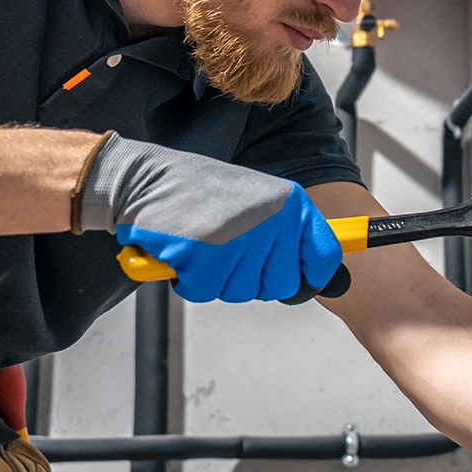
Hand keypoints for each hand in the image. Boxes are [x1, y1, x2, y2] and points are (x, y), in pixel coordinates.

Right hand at [80, 135, 341, 302]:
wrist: (145, 179)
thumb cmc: (201, 193)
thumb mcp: (258, 199)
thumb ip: (285, 233)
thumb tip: (314, 277)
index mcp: (292, 203)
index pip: (326, 255)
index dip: (313, 276)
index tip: (300, 281)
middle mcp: (273, 220)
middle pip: (281, 285)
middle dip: (253, 280)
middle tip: (228, 253)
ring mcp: (240, 239)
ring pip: (241, 292)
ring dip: (218, 278)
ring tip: (204, 243)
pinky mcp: (203, 258)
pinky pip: (204, 292)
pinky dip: (189, 280)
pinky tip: (183, 251)